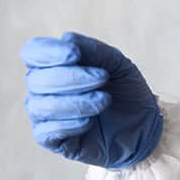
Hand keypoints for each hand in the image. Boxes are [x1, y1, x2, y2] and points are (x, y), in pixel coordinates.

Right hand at [20, 31, 163, 168]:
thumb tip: (66, 39)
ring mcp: (45, 115)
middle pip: (36, 79)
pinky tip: (91, 121)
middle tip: (102, 78)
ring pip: (40, 106)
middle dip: (72, 78)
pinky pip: (46, 132)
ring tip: (104, 100)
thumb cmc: (127, 92)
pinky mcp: (53, 140)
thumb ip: (95, 51)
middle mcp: (43, 89)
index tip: (75, 55)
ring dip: (76, 102)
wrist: (145, 126)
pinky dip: (70, 124)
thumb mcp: (119, 65)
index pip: (34, 52)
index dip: (49, 52)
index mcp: (54, 65)